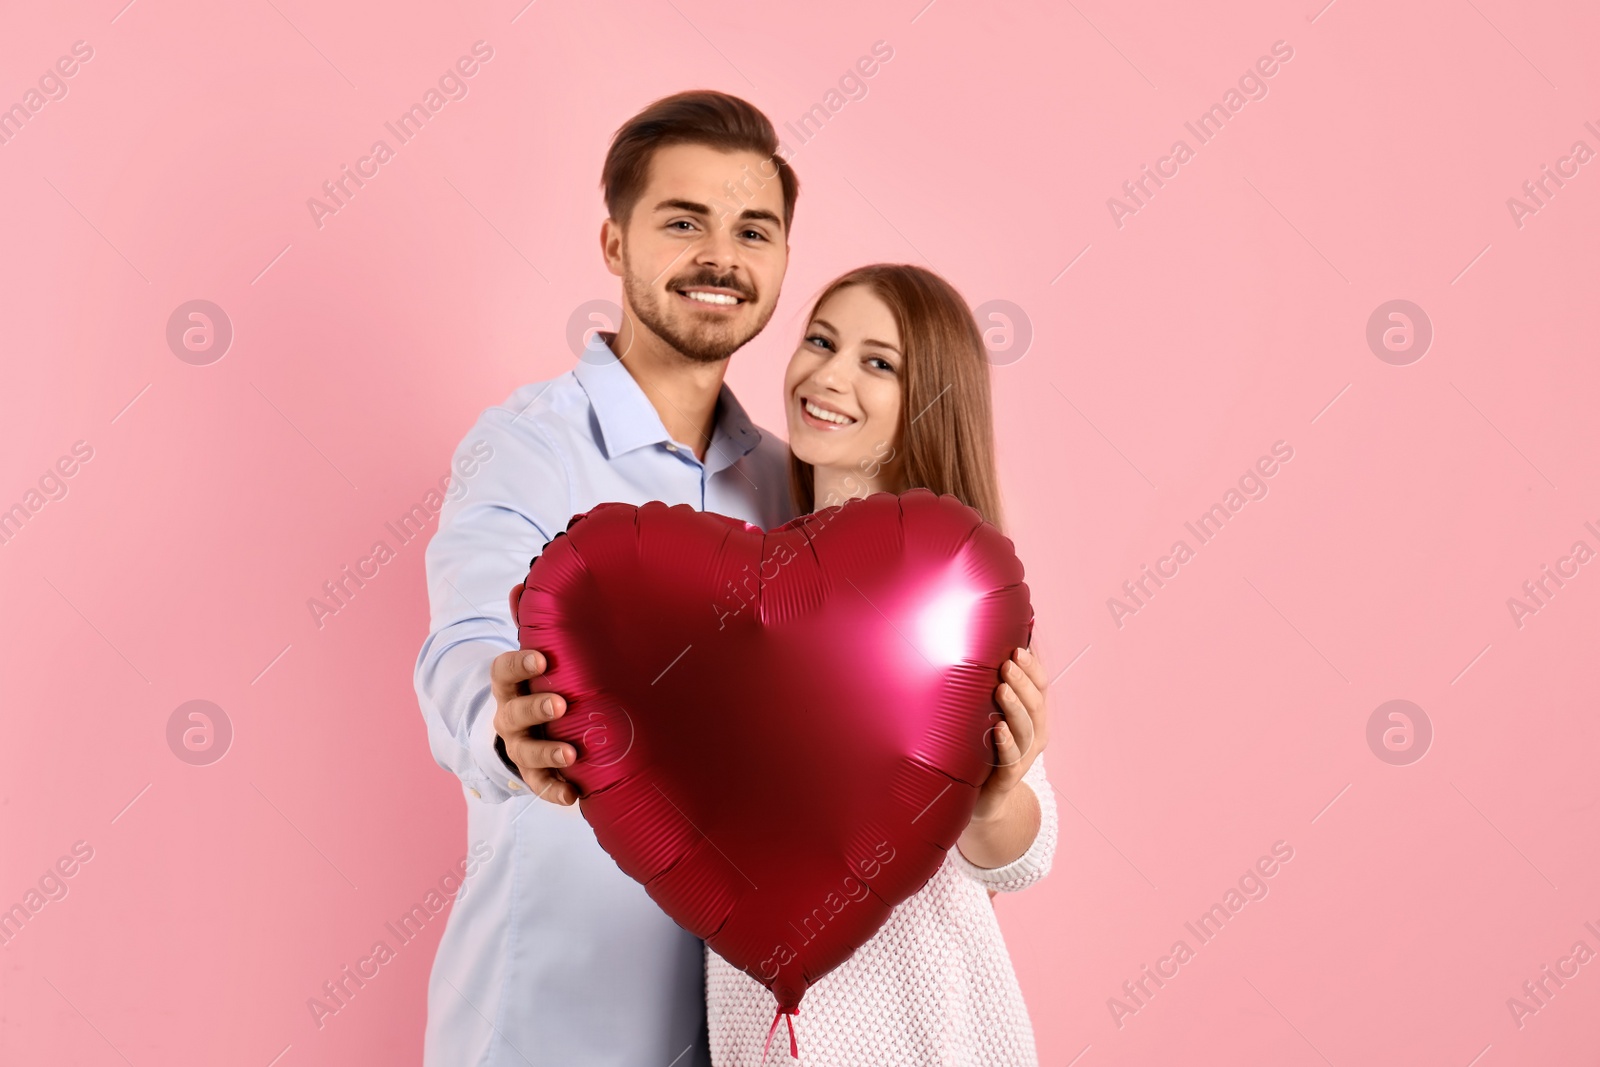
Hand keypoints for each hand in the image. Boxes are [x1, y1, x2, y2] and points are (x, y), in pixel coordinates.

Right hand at [490, 647, 576, 805]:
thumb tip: (536, 595)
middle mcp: (509, 717)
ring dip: (547, 752)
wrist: (526, 725)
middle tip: (559, 705)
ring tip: (570, 754)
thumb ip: (544, 634)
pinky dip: (554, 791)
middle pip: (515, 713)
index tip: (541, 659)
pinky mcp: (531, 772)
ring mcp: (518, 746)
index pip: (504, 671)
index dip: (519, 665)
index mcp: (509, 687)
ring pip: (525, 752)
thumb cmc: (544, 685)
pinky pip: (539, 784)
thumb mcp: (540, 662)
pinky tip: (572, 795)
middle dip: (536, 708)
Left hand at [973, 645, 1049, 822]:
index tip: (1018, 648)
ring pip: (1026, 729)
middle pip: (1035, 704)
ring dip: (1015, 707)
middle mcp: (1034, 736)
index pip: (1040, 687)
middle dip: (1023, 681)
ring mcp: (1023, 758)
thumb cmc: (985, 748)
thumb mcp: (990, 715)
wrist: (984, 800)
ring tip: (1002, 688)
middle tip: (1007, 663)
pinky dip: (1007, 743)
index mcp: (1034, 717)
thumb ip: (993, 688)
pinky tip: (998, 729)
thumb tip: (986, 645)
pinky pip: (1012, 760)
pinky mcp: (1007, 779)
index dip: (1033, 667)